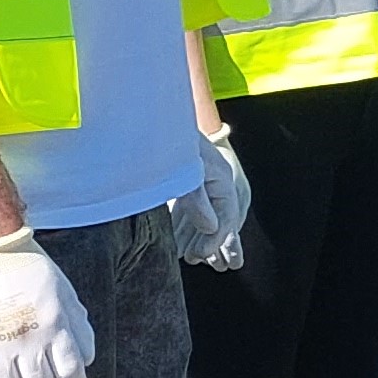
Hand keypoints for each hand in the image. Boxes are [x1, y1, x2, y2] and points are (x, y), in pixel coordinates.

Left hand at [171, 126, 249, 270]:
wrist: (152, 118)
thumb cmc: (169, 140)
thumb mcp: (184, 167)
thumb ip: (195, 197)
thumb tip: (210, 227)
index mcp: (220, 177)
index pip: (225, 215)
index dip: (215, 239)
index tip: (201, 254)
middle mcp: (212, 183)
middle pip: (219, 219)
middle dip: (212, 243)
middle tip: (198, 259)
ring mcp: (198, 183)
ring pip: (205, 218)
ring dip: (200, 239)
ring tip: (194, 257)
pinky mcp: (182, 184)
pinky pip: (189, 212)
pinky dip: (186, 229)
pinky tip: (177, 242)